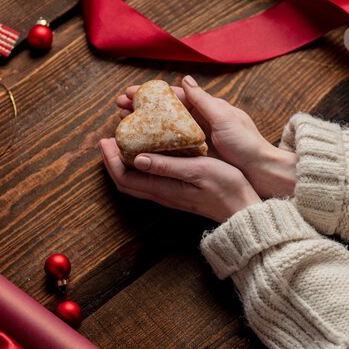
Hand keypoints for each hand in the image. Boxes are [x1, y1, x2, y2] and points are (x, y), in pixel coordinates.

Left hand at [99, 138, 260, 222]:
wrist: (243, 209)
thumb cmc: (225, 188)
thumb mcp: (197, 170)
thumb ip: (167, 166)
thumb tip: (137, 158)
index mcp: (163, 188)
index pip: (125, 178)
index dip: (111, 160)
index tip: (105, 140)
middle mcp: (162, 194)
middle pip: (125, 181)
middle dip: (112, 161)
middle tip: (108, 139)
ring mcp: (169, 194)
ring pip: (136, 180)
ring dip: (124, 162)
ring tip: (123, 142)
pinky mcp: (177, 191)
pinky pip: (149, 179)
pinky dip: (140, 164)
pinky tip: (147, 151)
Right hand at [117, 76, 296, 198]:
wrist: (261, 171)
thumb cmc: (246, 144)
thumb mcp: (225, 119)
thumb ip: (203, 101)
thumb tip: (185, 80)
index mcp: (207, 109)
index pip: (172, 97)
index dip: (149, 94)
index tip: (129, 93)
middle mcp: (198, 122)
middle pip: (163, 112)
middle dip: (140, 108)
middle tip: (118, 107)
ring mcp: (196, 140)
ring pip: (163, 129)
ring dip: (142, 125)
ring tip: (121, 123)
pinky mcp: (195, 156)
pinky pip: (170, 148)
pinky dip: (153, 144)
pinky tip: (137, 146)